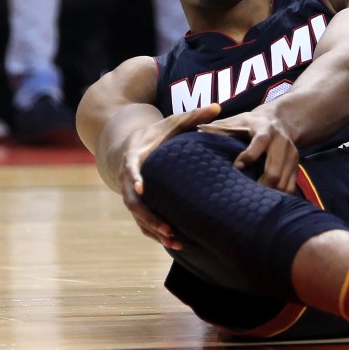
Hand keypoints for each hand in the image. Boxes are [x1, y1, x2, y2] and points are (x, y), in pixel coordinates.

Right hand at [119, 103, 221, 248]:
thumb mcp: (174, 122)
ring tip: (175, 242)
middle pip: (133, 201)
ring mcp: (132, 193)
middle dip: (149, 216)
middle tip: (168, 228)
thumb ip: (195, 116)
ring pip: (138, 217)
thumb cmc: (158, 133)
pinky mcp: (139, 204)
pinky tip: (175, 244)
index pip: (131, 168)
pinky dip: (156, 233)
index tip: (143, 188)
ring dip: (154, 230)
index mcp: (134, 157)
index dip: (136, 177)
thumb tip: (219, 105)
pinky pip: (144, 222)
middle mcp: (130, 178)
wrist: (133, 144)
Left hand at [198, 105, 299, 193]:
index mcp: (264, 129)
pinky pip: (291, 186)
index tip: (236, 167)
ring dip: (270, 195)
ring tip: (254, 205)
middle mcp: (281, 142)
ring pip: (283, 182)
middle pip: (274, 170)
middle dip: (261, 185)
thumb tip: (197, 131)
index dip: (250, 155)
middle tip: (244, 198)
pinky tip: (266, 202)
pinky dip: (280, 197)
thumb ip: (219, 127)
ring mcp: (291, 154)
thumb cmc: (250, 124)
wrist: (280, 120)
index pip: (260, 142)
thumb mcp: (237, 121)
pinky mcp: (296, 165)